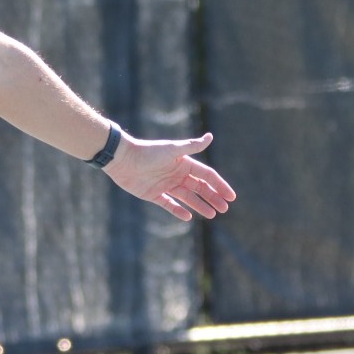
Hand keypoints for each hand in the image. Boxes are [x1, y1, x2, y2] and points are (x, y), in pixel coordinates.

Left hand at [102, 132, 236, 220]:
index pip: (207, 176)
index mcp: (184, 163)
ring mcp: (166, 185)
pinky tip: (188, 217)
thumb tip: (210, 136)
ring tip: (213, 214)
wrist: (122, 159)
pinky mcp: (154, 194)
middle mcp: (177, 174)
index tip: (231, 196)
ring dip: (200, 205)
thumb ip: (191, 146)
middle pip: (200, 188)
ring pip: (188, 198)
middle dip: (213, 197)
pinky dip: (178, 211)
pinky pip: (169, 205)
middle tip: (224, 209)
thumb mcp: (172, 149)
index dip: (220, 185)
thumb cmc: (148, 152)